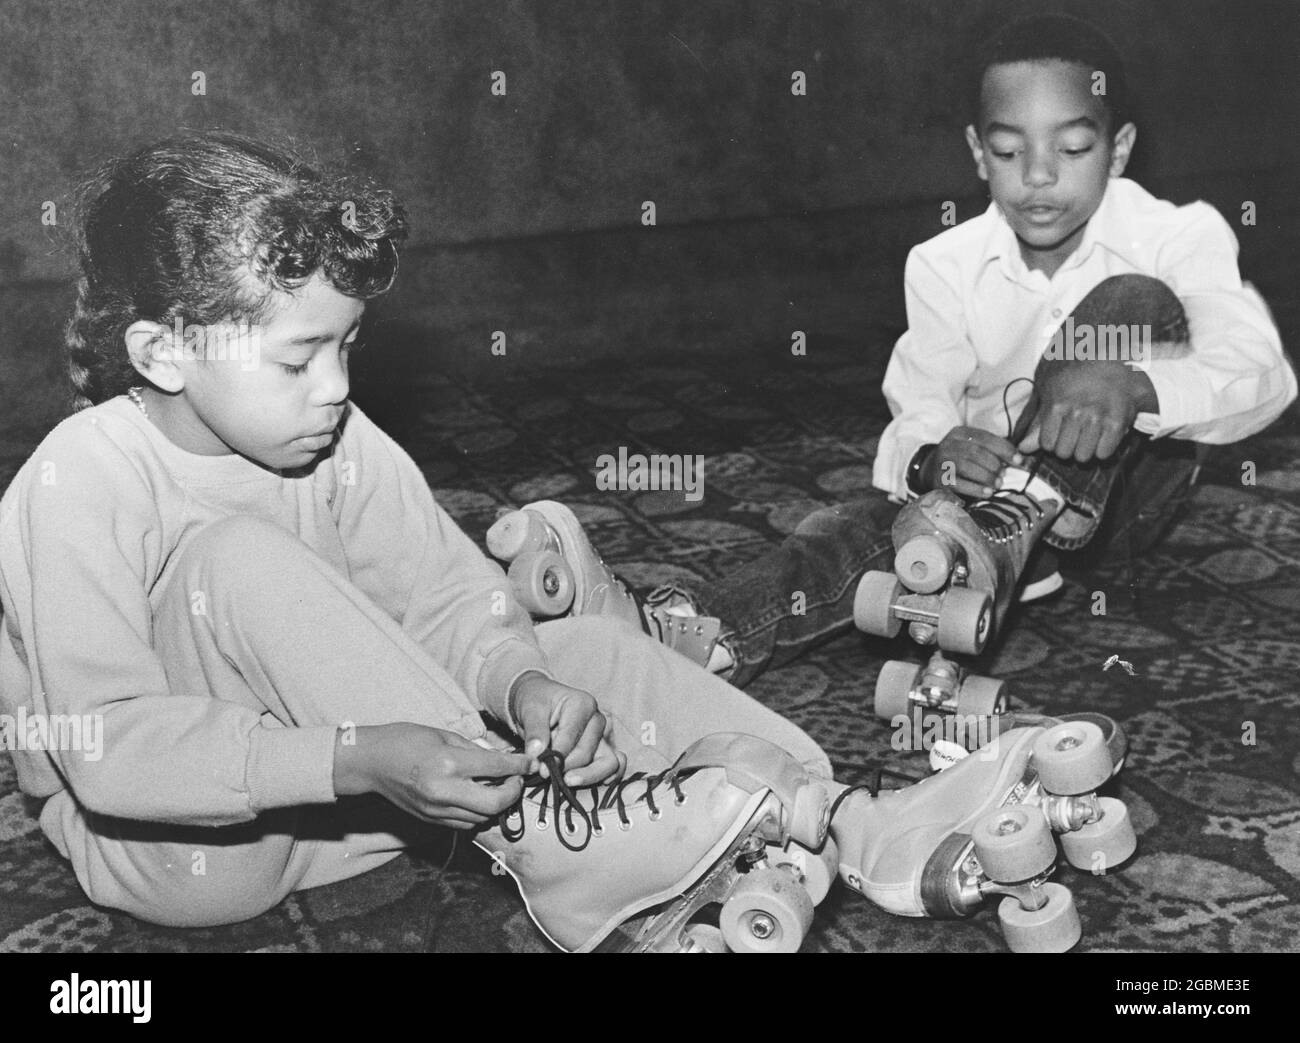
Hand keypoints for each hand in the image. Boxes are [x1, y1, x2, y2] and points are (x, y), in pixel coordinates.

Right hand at [333, 723, 531, 829]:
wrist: (369, 763)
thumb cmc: (404, 740)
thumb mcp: (443, 735)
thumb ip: (474, 749)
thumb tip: (502, 760)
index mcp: (448, 763)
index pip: (496, 767)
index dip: (520, 765)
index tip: (532, 762)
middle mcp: (444, 791)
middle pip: (495, 804)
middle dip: (513, 792)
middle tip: (516, 779)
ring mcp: (436, 810)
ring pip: (482, 818)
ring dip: (496, 804)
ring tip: (497, 786)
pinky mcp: (430, 820)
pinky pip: (465, 823)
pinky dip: (478, 812)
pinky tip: (477, 796)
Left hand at [509, 673, 623, 786]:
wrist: (538, 704)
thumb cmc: (535, 701)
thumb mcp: (529, 709)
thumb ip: (534, 731)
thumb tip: (537, 754)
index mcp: (582, 704)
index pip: (572, 737)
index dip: (557, 756)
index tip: (541, 769)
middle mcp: (597, 720)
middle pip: (587, 752)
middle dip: (567, 767)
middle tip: (546, 775)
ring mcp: (602, 736)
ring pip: (608, 762)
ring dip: (588, 776)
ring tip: (567, 782)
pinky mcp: (602, 750)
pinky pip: (615, 766)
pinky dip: (607, 776)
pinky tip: (591, 784)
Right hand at [925, 426, 1023, 498]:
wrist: (931, 471)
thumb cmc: (961, 460)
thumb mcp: (974, 448)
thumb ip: (995, 451)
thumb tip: (1022, 460)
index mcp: (960, 433)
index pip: (985, 438)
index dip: (1004, 449)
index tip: (1019, 461)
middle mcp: (948, 445)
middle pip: (975, 452)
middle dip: (994, 464)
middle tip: (1004, 476)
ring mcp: (941, 463)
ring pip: (967, 467)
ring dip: (987, 476)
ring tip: (997, 484)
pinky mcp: (939, 480)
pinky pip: (958, 484)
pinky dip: (976, 489)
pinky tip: (987, 493)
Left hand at [1014, 356, 1156, 463]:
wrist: (1110, 362)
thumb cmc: (1075, 377)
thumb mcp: (1050, 393)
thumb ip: (1038, 424)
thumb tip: (1023, 449)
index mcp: (1057, 406)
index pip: (1047, 445)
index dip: (1052, 442)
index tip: (1060, 432)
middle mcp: (1077, 413)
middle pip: (1064, 453)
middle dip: (1068, 446)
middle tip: (1076, 432)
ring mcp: (1098, 419)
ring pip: (1083, 456)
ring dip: (1085, 449)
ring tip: (1090, 433)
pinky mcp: (1117, 424)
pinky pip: (1103, 454)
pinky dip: (1103, 449)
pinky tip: (1103, 435)